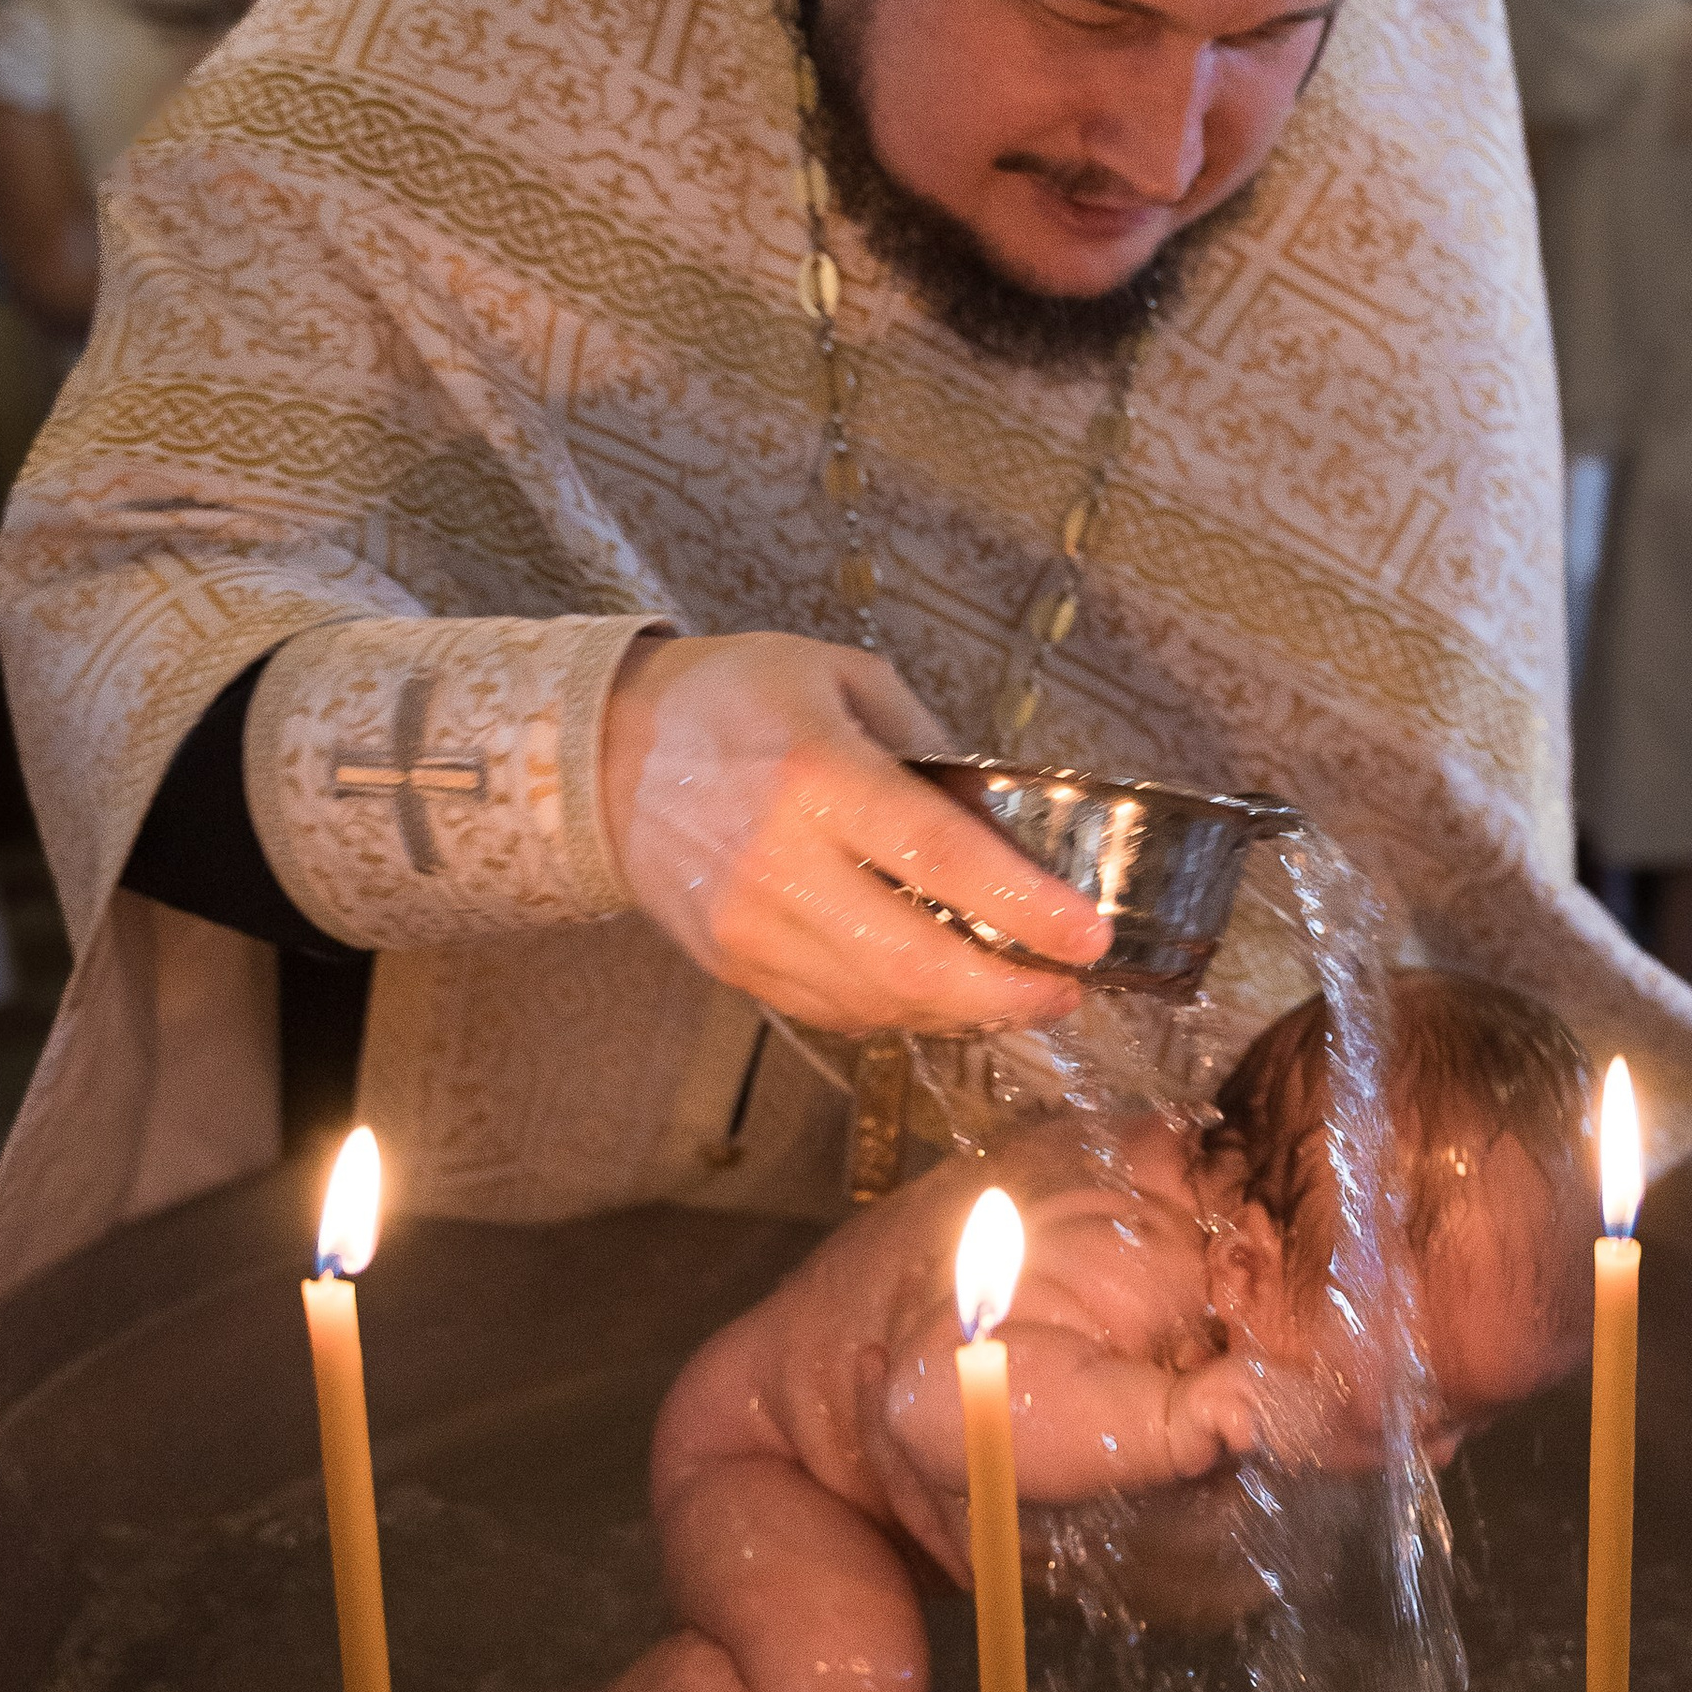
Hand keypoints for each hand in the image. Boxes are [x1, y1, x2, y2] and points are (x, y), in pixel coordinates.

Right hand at [600, 632, 1109, 1033]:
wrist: (602, 752)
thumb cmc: (737, 698)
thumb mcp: (843, 678)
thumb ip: (931, 747)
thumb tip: (1004, 826)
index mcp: (817, 776)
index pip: (938, 857)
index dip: (1024, 907)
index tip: (1089, 939)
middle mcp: (780, 864)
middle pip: (913, 960)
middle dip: (1007, 991)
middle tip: (1066, 989)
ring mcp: (750, 928)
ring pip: (878, 1002)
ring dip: (962, 1012)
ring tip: (1018, 993)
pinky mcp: (732, 966)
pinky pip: (835, 1012)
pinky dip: (901, 1013)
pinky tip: (944, 996)